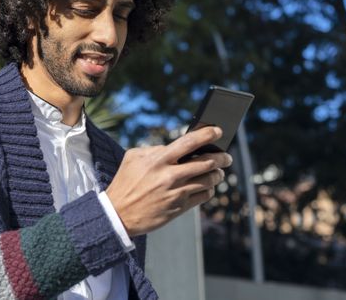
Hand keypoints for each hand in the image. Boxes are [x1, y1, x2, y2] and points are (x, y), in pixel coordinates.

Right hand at [105, 126, 232, 236]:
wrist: (118, 214)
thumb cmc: (125, 182)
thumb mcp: (133, 157)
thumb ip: (154, 149)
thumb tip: (174, 147)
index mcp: (158, 159)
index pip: (189, 142)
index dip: (207, 135)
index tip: (218, 131)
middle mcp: (170, 175)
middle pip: (207, 163)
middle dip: (222, 158)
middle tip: (226, 156)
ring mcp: (176, 193)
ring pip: (209, 180)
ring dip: (217, 174)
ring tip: (218, 172)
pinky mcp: (179, 208)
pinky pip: (203, 196)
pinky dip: (209, 189)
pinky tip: (207, 187)